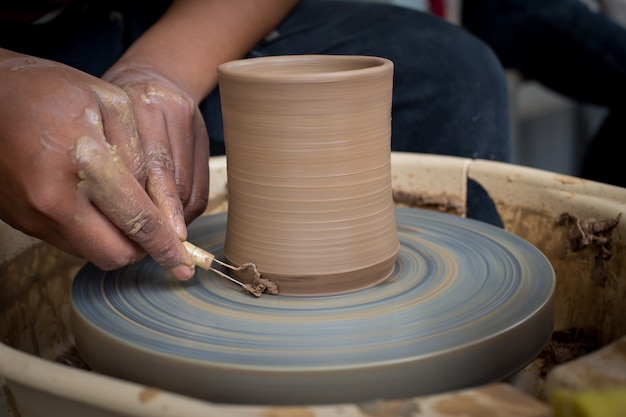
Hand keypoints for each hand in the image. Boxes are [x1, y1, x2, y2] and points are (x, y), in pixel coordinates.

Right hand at [0, 53, 195, 278]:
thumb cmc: (50, 91)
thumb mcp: (111, 105)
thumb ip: (142, 155)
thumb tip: (160, 204)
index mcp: (83, 163)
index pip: (139, 221)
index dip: (167, 247)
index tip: (183, 264)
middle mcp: (54, 198)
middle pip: (116, 253)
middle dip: (143, 249)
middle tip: (155, 230)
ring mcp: (33, 214)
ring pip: (92, 253)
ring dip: (116, 240)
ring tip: (123, 209)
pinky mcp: (20, 221)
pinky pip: (69, 242)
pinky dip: (91, 232)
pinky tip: (94, 203)